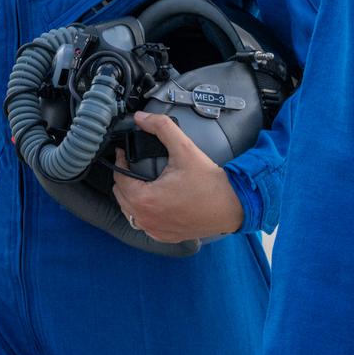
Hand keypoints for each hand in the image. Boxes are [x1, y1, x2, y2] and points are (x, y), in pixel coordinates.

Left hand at [110, 111, 244, 243]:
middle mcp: (146, 219)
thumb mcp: (185, 149)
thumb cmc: (211, 184)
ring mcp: (155, 230)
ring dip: (131, 195)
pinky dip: (143, 212)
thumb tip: (141, 117)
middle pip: (120, 195)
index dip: (120, 161)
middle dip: (124, 177)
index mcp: (145, 200)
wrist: (234, 207)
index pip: (119, 177)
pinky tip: (152, 200)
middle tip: (133, 165)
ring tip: (140, 180)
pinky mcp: (165, 236)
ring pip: (129, 210)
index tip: (125, 153)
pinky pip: (143, 223)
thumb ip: (162, 128)